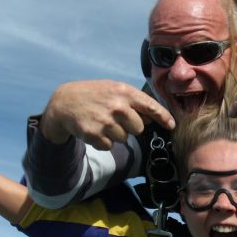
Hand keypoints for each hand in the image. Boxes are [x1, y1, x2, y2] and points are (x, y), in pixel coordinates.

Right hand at [40, 80, 175, 150]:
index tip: (171, 125)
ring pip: (124, 138)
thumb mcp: (114, 90)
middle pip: (139, 128)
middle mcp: (117, 106)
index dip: (163, 117)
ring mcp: (106, 121)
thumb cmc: (95, 95)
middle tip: (115, 118)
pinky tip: (94, 129)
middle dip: (130, 127)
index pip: (150, 106)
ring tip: (102, 122)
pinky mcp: (95, 135)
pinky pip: (109, 146)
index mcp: (124, 92)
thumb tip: (153, 118)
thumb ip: (134, 102)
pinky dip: (103, 141)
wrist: (65, 102)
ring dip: (115, 134)